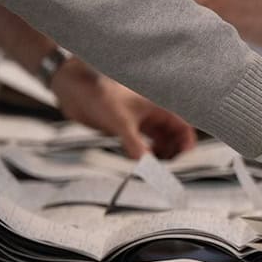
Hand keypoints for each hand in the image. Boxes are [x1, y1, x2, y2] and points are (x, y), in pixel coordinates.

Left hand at [52, 56, 197, 158]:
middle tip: (168, 170)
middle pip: (174, 138)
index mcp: (158, 106)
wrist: (75, 91)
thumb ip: (135, 145)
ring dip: (160, 157)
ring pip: (160, 143)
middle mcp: (153, 114)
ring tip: (154, 169)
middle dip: (173, 154)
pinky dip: (146, 155)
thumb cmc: (100, 96)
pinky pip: (145, 145)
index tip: (183, 161)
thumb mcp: (121, 123)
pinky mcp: (129, 128)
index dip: (186, 144)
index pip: (183, 127)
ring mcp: (141, 122)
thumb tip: (147, 167)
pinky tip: (140, 163)